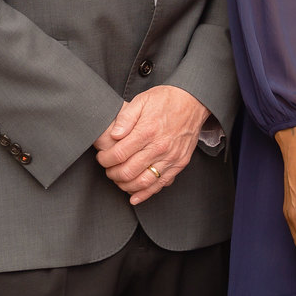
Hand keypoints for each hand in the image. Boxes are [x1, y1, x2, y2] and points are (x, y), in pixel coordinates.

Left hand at [94, 85, 208, 204]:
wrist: (194, 101)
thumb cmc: (167, 100)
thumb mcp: (142, 100)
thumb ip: (125, 117)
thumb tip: (113, 134)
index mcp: (147, 130)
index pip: (118, 154)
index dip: (104, 159)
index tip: (101, 157)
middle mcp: (159, 147)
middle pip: (127, 171)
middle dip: (112, 173)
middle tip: (108, 168)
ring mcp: (170, 157)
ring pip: (142, 182)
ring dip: (125, 185)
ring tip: (119, 179)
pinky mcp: (179, 163)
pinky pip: (160, 184)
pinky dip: (145, 194)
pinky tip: (135, 196)